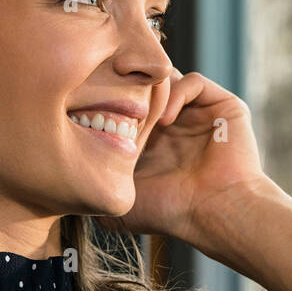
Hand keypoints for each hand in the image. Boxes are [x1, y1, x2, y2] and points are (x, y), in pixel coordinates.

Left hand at [98, 69, 269, 241]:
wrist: (214, 212)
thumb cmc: (169, 211)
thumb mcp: (122, 201)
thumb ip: (100, 188)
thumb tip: (68, 190)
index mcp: (154, 139)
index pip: (128, 102)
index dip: (110, 101)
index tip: (94, 109)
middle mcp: (177, 123)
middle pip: (147, 85)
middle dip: (130, 88)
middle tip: (114, 99)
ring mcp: (200, 114)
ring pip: (169, 78)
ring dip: (152, 89)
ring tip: (140, 113)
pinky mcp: (223, 106)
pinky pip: (193, 81)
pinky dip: (177, 93)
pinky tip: (166, 121)